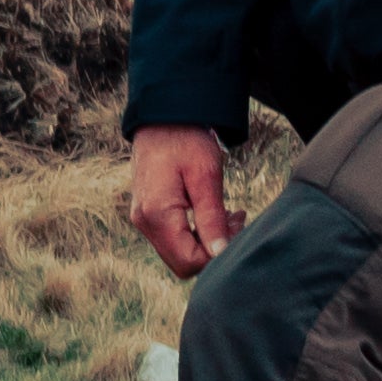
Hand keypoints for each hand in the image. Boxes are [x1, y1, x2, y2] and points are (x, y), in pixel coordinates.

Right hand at [124, 127, 239, 278]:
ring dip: (206, 242)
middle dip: (213, 251)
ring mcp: (143, 219)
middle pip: (182, 263)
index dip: (217, 254)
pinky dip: (195, 233)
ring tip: (228, 214)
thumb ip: (211, 218)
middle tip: (236, 220)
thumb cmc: (185, 139)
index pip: (189, 261)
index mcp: (157, 214)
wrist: (162, 117)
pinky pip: (172, 239)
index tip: (238, 225)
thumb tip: (220, 253)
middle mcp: (144, 222)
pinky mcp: (148, 214)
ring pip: (178, 253)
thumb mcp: (206, 175)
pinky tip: (211, 213)